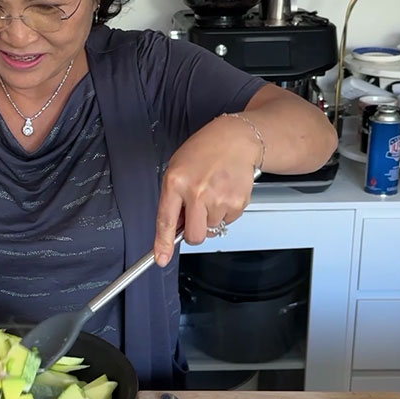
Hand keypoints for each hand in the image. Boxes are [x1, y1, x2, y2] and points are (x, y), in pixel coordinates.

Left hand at [154, 116, 258, 265]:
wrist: (236, 139)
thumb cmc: (204, 151)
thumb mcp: (177, 168)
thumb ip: (173, 198)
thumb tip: (175, 227)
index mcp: (176, 182)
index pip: (166, 221)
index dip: (163, 244)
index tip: (161, 259)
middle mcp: (197, 192)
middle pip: (194, 236)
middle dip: (194, 233)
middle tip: (196, 217)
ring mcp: (219, 199)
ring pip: (212, 229)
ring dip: (211, 217)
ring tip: (213, 193)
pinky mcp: (237, 202)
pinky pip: (228, 221)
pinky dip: (226, 211)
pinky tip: (224, 192)